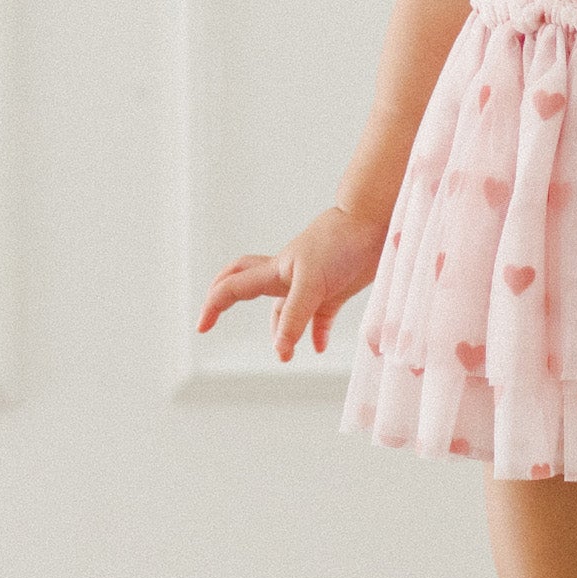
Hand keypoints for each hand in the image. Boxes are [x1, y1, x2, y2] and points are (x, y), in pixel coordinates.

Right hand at [196, 205, 388, 361]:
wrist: (374, 222)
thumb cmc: (340, 244)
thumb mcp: (313, 282)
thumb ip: (295, 315)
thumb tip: (280, 348)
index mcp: (275, 271)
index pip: (233, 287)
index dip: (214, 306)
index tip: (202, 328)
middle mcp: (288, 276)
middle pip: (246, 285)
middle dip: (226, 301)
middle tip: (210, 319)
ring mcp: (312, 282)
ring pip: (286, 307)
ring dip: (281, 329)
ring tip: (285, 355)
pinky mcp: (336, 288)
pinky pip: (321, 315)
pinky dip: (317, 332)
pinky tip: (319, 347)